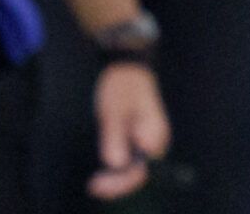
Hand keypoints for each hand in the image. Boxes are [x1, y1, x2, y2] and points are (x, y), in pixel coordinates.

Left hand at [90, 63, 170, 199]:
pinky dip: (118, 168)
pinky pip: (132, 159)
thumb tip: (116, 163)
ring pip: (135, 167)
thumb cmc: (123, 85)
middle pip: (140, 172)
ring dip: (116, 177)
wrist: (128, 66)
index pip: (142, 170)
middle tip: (94, 185)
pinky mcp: (139, 137)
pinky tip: (104, 170)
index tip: (99, 183)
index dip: (120, 182)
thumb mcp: (113, 110)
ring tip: (96, 181)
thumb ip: (115, 136)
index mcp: (154, 134)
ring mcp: (148, 140)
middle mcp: (155, 141)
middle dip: (117, 183)